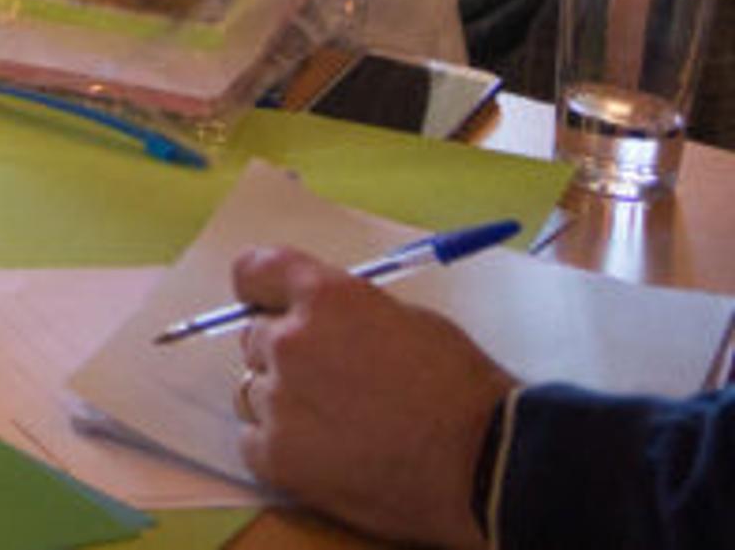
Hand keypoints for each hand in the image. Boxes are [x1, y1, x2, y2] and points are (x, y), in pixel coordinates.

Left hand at [230, 247, 511, 549]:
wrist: (487, 465)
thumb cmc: (464, 392)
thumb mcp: (410, 321)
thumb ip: (349, 313)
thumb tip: (319, 318)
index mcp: (324, 299)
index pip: (253, 272)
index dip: (261, 291)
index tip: (267, 304)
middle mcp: (290, 342)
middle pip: (255, 338)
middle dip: (287, 355)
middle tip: (332, 382)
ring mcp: (279, 401)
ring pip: (251, 390)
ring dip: (282, 402)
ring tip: (336, 424)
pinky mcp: (278, 456)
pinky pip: (253, 440)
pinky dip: (279, 447)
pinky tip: (324, 454)